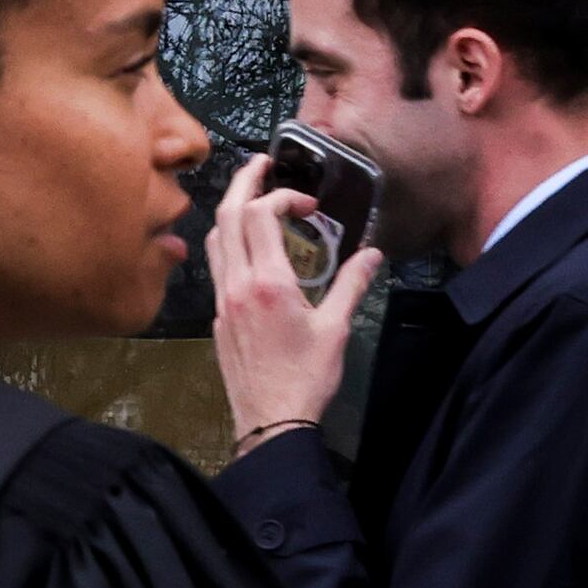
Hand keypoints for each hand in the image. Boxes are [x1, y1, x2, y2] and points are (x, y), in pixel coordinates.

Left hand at [203, 152, 377, 450]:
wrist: (270, 423)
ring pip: (215, 240)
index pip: (260, 215)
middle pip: (227, 216)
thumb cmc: (307, 377)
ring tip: (251, 198)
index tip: (309, 207)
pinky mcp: (217, 317)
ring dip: (230, 211)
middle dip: (242, 183)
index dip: (282, 197)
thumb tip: (372, 254)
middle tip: (261, 165)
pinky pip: (216, 267)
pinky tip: (248, 249)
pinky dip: (229, 243)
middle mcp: (237, 285)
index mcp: (268, 282)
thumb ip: (352, 284)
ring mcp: (222, 301)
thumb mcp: (336, 329)